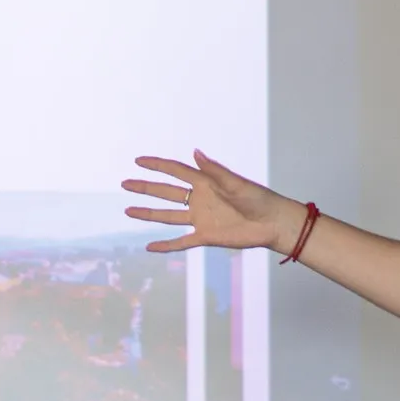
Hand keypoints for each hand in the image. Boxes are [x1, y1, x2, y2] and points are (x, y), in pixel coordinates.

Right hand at [123, 152, 303, 253]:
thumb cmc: (259, 199)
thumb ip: (215, 171)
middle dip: (146, 187)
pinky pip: (181, 241)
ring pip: (168, 215)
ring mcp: (201, 218)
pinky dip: (166, 245)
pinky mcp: (206, 236)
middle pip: (166, 192)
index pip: (176, 171)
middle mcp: (200, 199)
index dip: (157, 165)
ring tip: (129, 211)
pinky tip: (150, 248)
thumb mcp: (236, 183)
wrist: (273, 224)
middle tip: (125, 183)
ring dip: (148, 214)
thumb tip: (195, 152)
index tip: (138, 161)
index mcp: (206, 182)